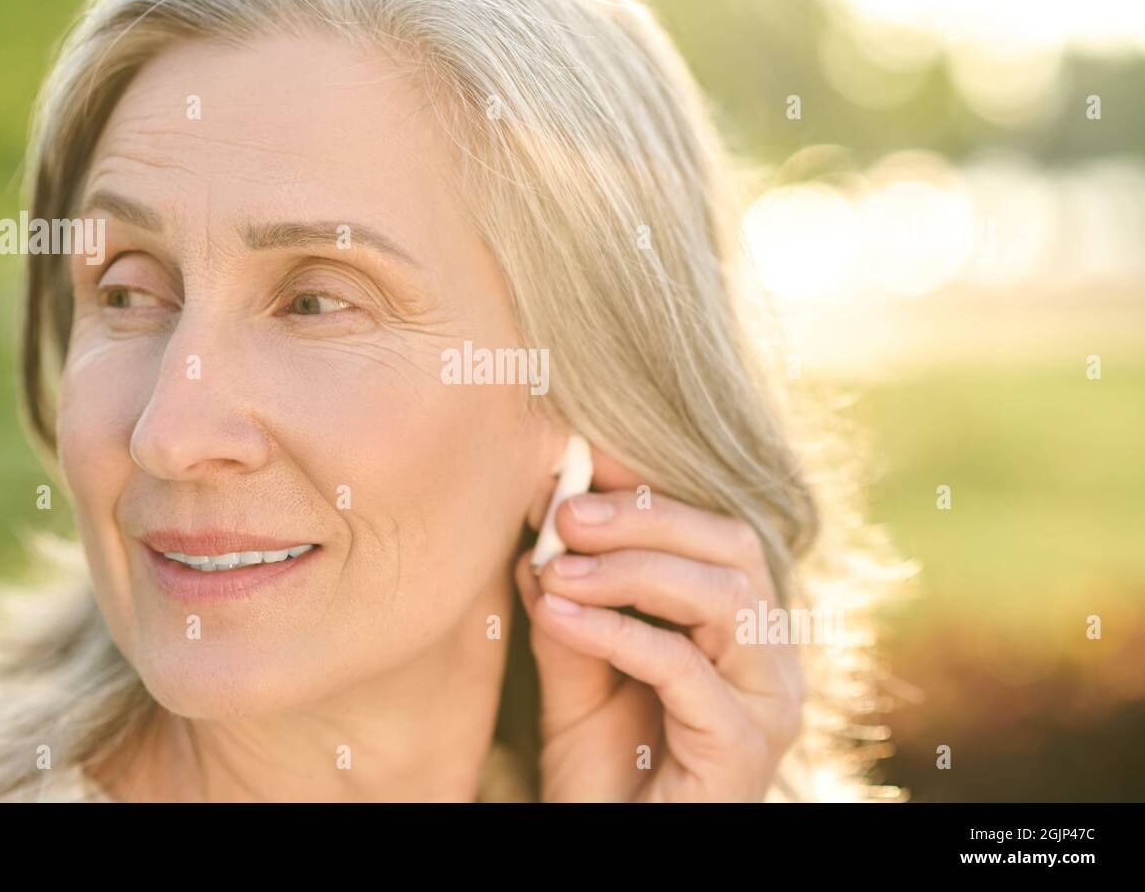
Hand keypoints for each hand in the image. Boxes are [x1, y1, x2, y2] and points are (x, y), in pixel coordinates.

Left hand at [515, 443, 805, 801]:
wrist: (614, 849)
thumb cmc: (605, 771)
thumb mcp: (576, 675)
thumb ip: (568, 608)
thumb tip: (541, 536)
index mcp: (740, 628)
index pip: (714, 531)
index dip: (651, 491)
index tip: (584, 462)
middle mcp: (769, 657)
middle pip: (732, 548)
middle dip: (646, 519)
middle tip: (566, 513)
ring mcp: (766, 702)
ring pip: (723, 596)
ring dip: (631, 570)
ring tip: (556, 566)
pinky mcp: (744, 747)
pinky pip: (683, 667)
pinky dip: (615, 631)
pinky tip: (558, 615)